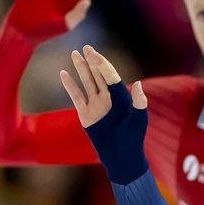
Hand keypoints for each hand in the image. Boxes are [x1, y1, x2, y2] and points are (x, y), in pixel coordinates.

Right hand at [61, 45, 149, 184]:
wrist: (122, 156)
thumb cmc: (134, 138)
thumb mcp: (139, 119)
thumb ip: (140, 101)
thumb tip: (139, 83)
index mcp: (121, 97)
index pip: (110, 76)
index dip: (102, 65)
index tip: (94, 55)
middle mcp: (108, 98)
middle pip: (98, 75)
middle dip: (92, 61)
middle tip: (86, 47)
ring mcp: (96, 105)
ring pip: (87, 82)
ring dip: (81, 68)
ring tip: (75, 54)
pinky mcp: (85, 115)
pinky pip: (76, 97)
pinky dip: (70, 86)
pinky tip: (63, 74)